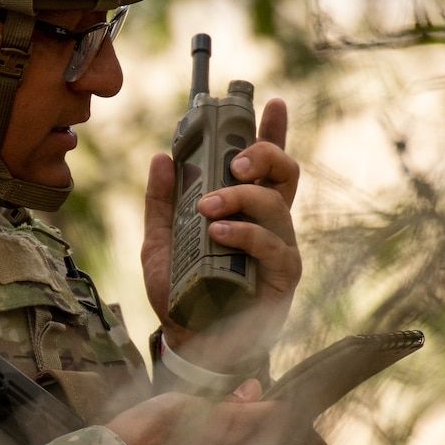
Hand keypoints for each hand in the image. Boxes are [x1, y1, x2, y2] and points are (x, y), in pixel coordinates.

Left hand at [141, 98, 301, 370]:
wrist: (187, 342)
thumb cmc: (180, 291)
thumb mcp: (160, 240)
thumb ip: (160, 201)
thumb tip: (160, 156)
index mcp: (245, 209)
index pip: (264, 164)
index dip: (273, 131)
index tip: (270, 101)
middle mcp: (269, 224)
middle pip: (284, 173)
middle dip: (263, 153)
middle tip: (232, 159)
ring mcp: (279, 249)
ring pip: (276, 206)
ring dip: (240, 197)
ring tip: (207, 206)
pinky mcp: (282, 278)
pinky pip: (273, 247)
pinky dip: (245, 234)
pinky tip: (219, 232)